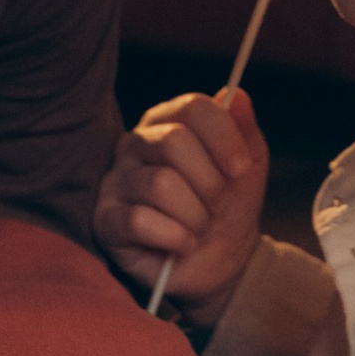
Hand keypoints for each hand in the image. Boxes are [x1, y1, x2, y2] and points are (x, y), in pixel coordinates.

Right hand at [95, 90, 268, 321]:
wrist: (220, 260)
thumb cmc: (228, 207)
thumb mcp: (248, 167)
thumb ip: (244, 129)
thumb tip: (237, 95)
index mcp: (166, 122)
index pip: (191, 107)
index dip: (223, 137)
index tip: (242, 168)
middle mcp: (134, 145)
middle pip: (174, 142)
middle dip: (210, 182)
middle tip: (216, 205)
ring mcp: (115, 182)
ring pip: (160, 184)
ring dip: (195, 215)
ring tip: (199, 228)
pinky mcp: (105, 221)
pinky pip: (138, 221)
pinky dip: (174, 238)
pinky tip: (182, 244)